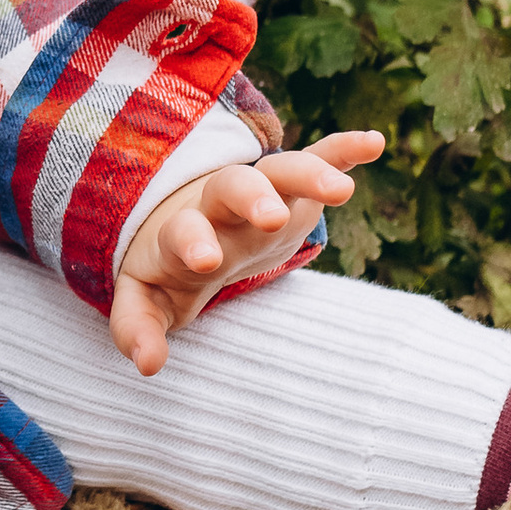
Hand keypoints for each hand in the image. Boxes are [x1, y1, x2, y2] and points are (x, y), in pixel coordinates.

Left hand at [107, 130, 385, 377]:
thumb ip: (137, 327)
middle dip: (252, 198)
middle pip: (234, 186)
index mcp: (183, 232)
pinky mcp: (291, 187)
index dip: (193, 242)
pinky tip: (374, 143)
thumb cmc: (170, 270)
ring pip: (282, 171)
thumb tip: (148, 366)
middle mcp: (221, 206)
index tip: (206, 260)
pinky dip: (343, 150)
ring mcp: (259, 191)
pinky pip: (319, 156)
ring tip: (341, 191)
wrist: (193, 229)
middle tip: (271, 218)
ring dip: (310, 174)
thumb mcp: (146, 298)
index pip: (184, 231)